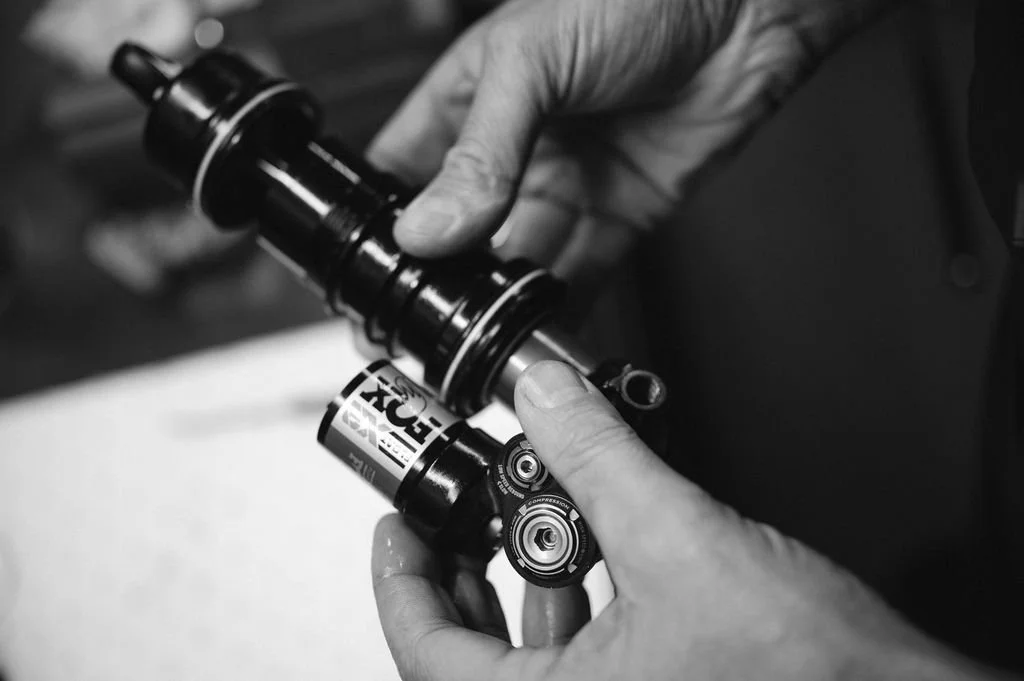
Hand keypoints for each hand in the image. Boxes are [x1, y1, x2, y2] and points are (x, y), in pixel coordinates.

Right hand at [369, 0, 892, 296]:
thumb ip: (481, 151)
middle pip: (460, 237)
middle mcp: (511, 155)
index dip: (383, 224)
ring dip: (500, 306)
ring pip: (516, 266)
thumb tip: (429, 228)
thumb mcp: (532, 62)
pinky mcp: (616, 218)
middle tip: (427, 326)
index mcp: (467, 103)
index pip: (402, 174)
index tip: (370, 275)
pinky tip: (539, 335)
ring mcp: (563, 188)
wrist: (742, 13)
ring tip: (482, 340)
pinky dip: (561, 312)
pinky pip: (580, 277)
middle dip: (443, 283)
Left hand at [371, 361, 1007, 680]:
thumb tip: (548, 395)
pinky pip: (589, 654)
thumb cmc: (810, 676)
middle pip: (471, 653)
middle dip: (461, 571)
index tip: (398, 529)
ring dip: (523, 578)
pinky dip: (580, 599)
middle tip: (455, 516)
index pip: (426, 654)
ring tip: (522, 517)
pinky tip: (597, 549)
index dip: (399, 581)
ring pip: (533, 651)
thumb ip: (600, 455)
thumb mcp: (680, 538)